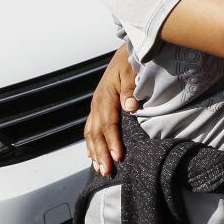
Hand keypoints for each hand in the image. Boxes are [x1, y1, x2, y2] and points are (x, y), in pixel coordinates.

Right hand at [84, 44, 137, 176]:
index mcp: (105, 97)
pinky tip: (93, 156)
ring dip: (94, 152)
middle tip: (107, 171)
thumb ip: (132, 89)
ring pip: (90, 133)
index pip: (108, 124)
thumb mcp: (132, 71)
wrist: (124, 52)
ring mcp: (95, 106)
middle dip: (100, 154)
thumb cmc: (130, 61)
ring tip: (100, 169)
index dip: (112, 142)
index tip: (118, 157)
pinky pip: (91, 129)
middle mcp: (97, 104)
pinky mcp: (97, 107)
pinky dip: (92, 144)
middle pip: (96, 133)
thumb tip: (131, 107)